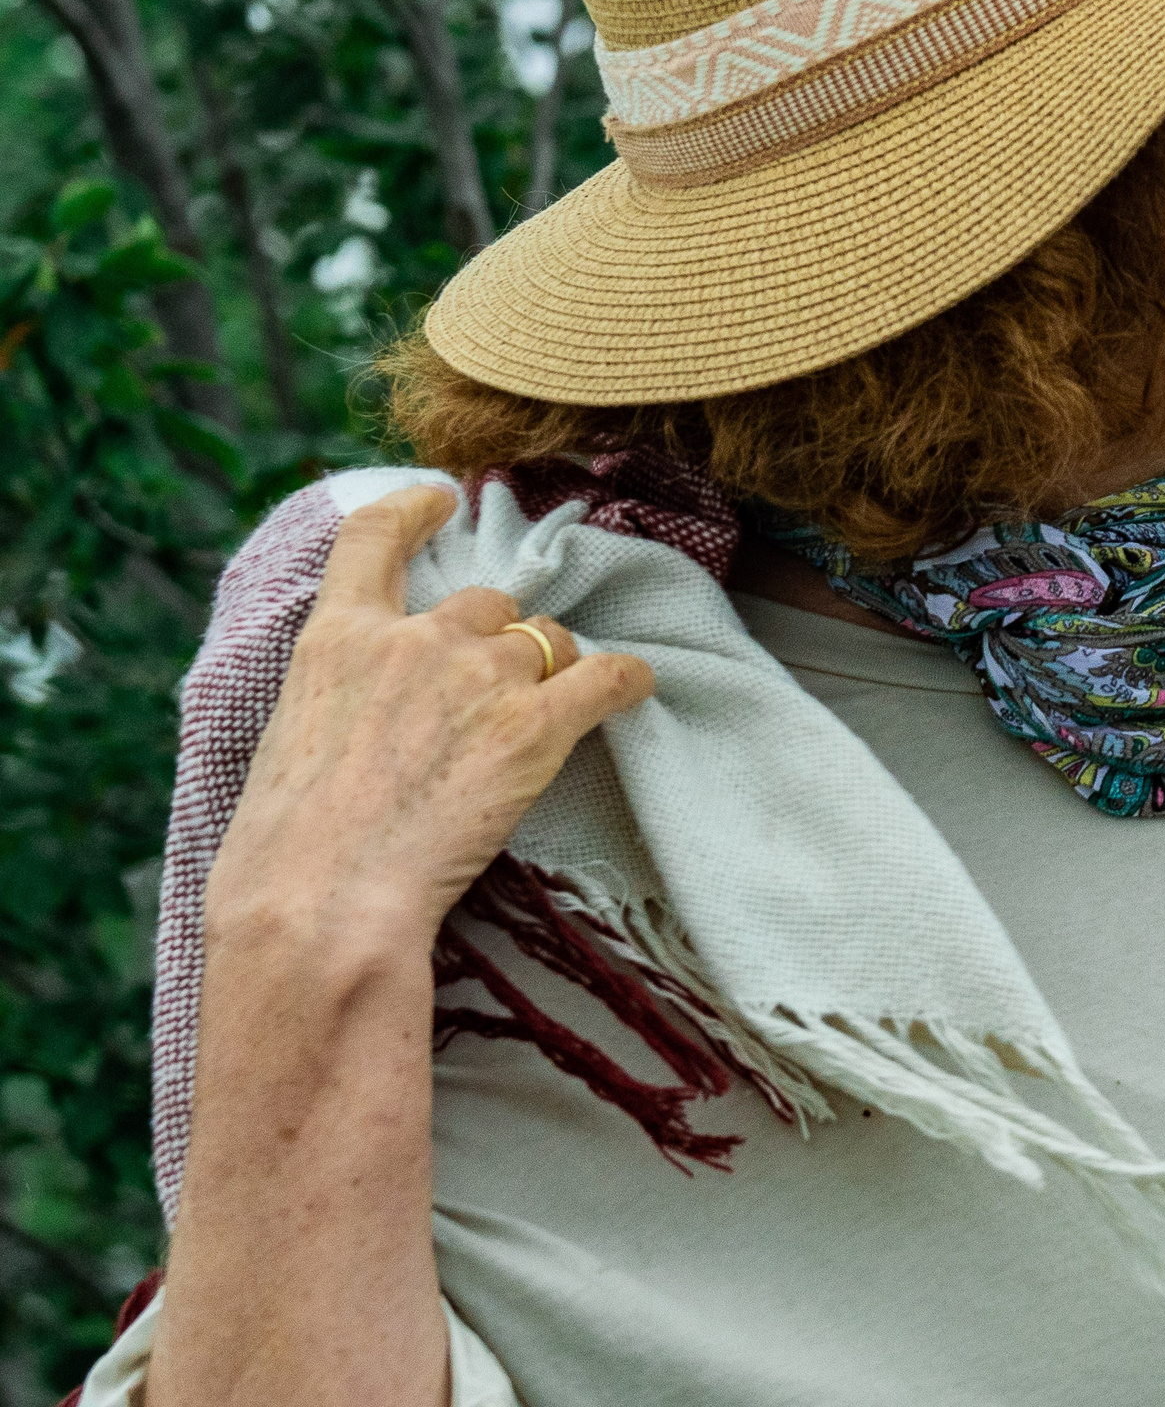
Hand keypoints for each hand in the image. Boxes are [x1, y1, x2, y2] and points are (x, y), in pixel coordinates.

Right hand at [204, 483, 653, 959]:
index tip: (441, 501)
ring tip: (543, 719)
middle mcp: (413, 641)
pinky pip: (607, 677)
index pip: (373, 540)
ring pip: (547, 641)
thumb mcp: (290, 742)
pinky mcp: (534, 725)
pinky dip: (627, 680)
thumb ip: (342, 698)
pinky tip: (636, 688)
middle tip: (490, 698)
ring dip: (552, 669)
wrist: (317, 905)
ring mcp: (478, 677)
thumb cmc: (286, 851)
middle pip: (486, 604)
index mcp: (336, 640)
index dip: (414, 511)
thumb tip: (368, 714)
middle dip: (498, 640)